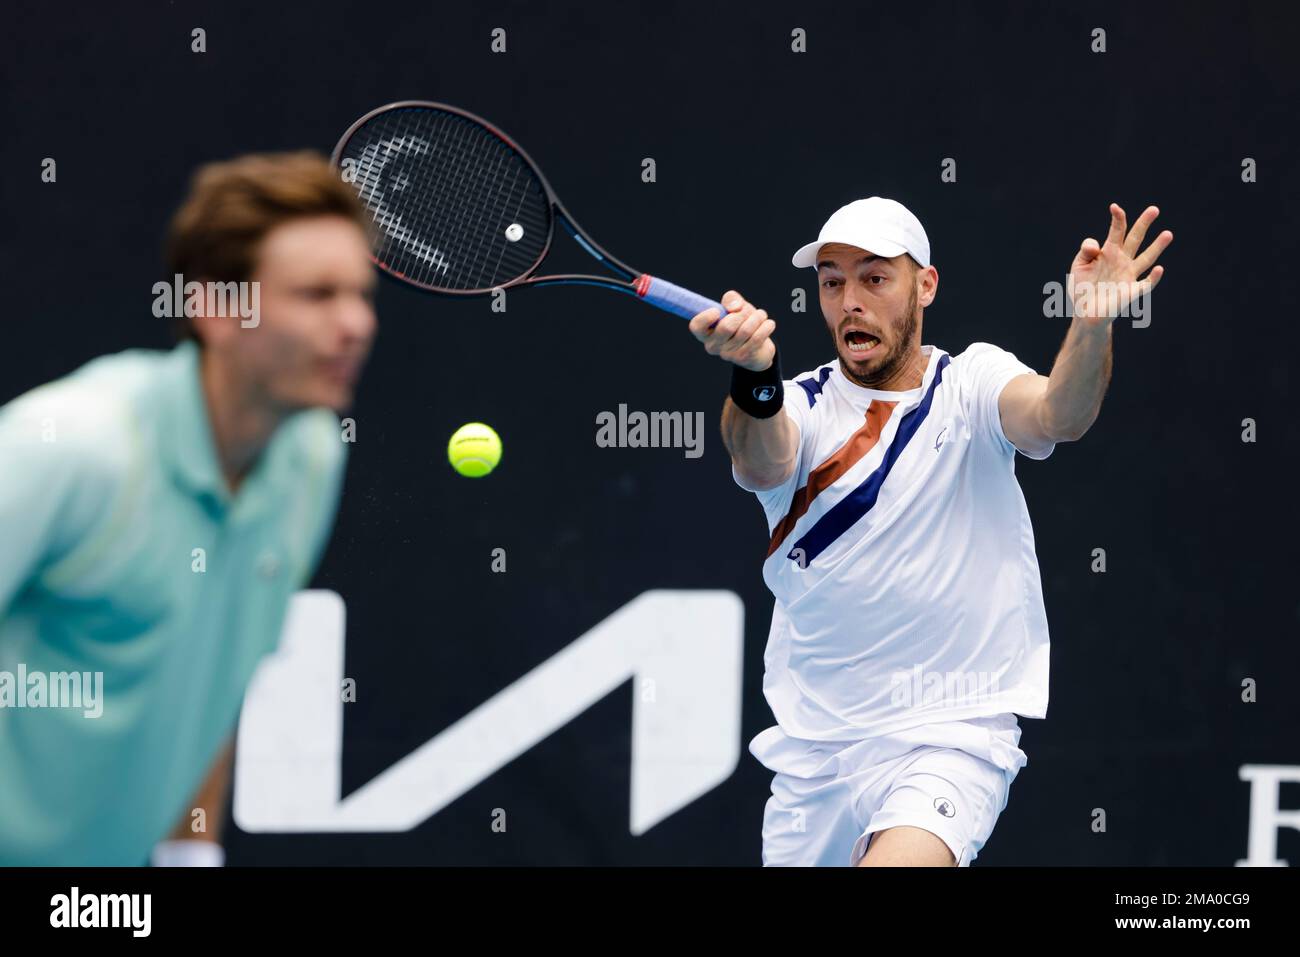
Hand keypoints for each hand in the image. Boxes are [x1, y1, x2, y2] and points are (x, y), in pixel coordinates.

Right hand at [688, 290, 776, 370]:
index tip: (718, 311)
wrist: (758, 349)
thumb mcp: (735, 308)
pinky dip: (766, 327)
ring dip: (757, 318)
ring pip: (745, 330)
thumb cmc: (742, 324)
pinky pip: (757, 338)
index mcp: (705, 333)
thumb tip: (734, 307)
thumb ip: (731, 300)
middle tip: (748, 312)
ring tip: (761, 315)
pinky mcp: (743, 358)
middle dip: (743, 314)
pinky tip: (769, 324)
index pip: (696, 326)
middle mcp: (713, 346)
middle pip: (727, 326)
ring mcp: (727, 354)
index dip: (706, 317)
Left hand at [1068, 203, 1172, 322]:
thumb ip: (1085, 251)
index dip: (1117, 218)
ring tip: (1168, 234)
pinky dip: (1153, 278)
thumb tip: (1097, 245)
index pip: (1117, 230)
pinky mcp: (1131, 291)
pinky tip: (1159, 269)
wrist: (1085, 312)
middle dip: (1144, 224)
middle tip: (1154, 209)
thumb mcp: (1078, 265)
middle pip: (1135, 238)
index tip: (1114, 207)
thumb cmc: (1082, 287)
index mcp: (1109, 251)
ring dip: (1157, 246)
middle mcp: (1122, 260)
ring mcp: (1129, 275)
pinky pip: (1146, 284)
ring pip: (1146, 258)